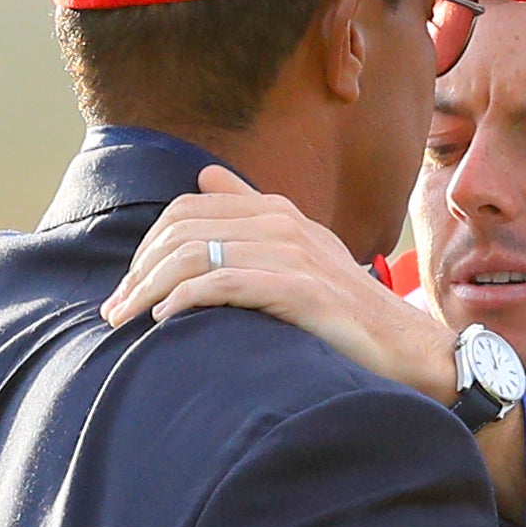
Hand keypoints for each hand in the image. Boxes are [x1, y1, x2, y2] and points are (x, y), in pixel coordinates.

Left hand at [101, 165, 458, 404]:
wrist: (410, 348)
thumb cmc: (349, 312)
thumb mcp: (303, 253)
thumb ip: (253, 216)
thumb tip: (205, 178)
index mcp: (278, 212)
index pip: (187, 210)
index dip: (147, 247)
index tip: (128, 286)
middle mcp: (282, 223)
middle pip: (182, 230)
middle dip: (138, 270)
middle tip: (115, 310)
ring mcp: (292, 254)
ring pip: (195, 255)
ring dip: (149, 289)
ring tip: (126, 319)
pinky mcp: (299, 289)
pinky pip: (223, 283)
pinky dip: (185, 299)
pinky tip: (164, 321)